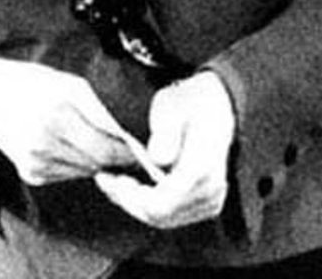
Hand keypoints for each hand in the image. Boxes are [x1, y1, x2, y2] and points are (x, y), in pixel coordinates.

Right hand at [0, 57, 137, 184]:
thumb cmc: (36, 84)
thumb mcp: (71, 85)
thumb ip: (100, 113)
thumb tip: (126, 140)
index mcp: (59, 113)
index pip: (105, 147)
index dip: (126, 153)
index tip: (139, 151)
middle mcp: (45, 141)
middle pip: (96, 163)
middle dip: (114, 158)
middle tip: (124, 150)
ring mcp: (36, 162)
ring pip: (84, 171)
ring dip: (94, 160)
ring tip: (88, 139)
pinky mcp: (30, 174)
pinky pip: (66, 175)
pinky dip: (74, 164)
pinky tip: (66, 145)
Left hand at [94, 71, 235, 228]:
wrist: (217, 104)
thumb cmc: (190, 101)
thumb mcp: (173, 105)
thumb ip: (166, 130)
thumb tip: (158, 158)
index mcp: (203, 166)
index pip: (162, 202)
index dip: (131, 197)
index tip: (109, 178)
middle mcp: (211, 189)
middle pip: (160, 214)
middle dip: (127, 200)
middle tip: (104, 179)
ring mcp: (210, 200)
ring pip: (163, 218)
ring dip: (133, 203)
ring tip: (112, 181)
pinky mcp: (206, 204)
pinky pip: (171, 215)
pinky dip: (146, 204)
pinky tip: (129, 187)